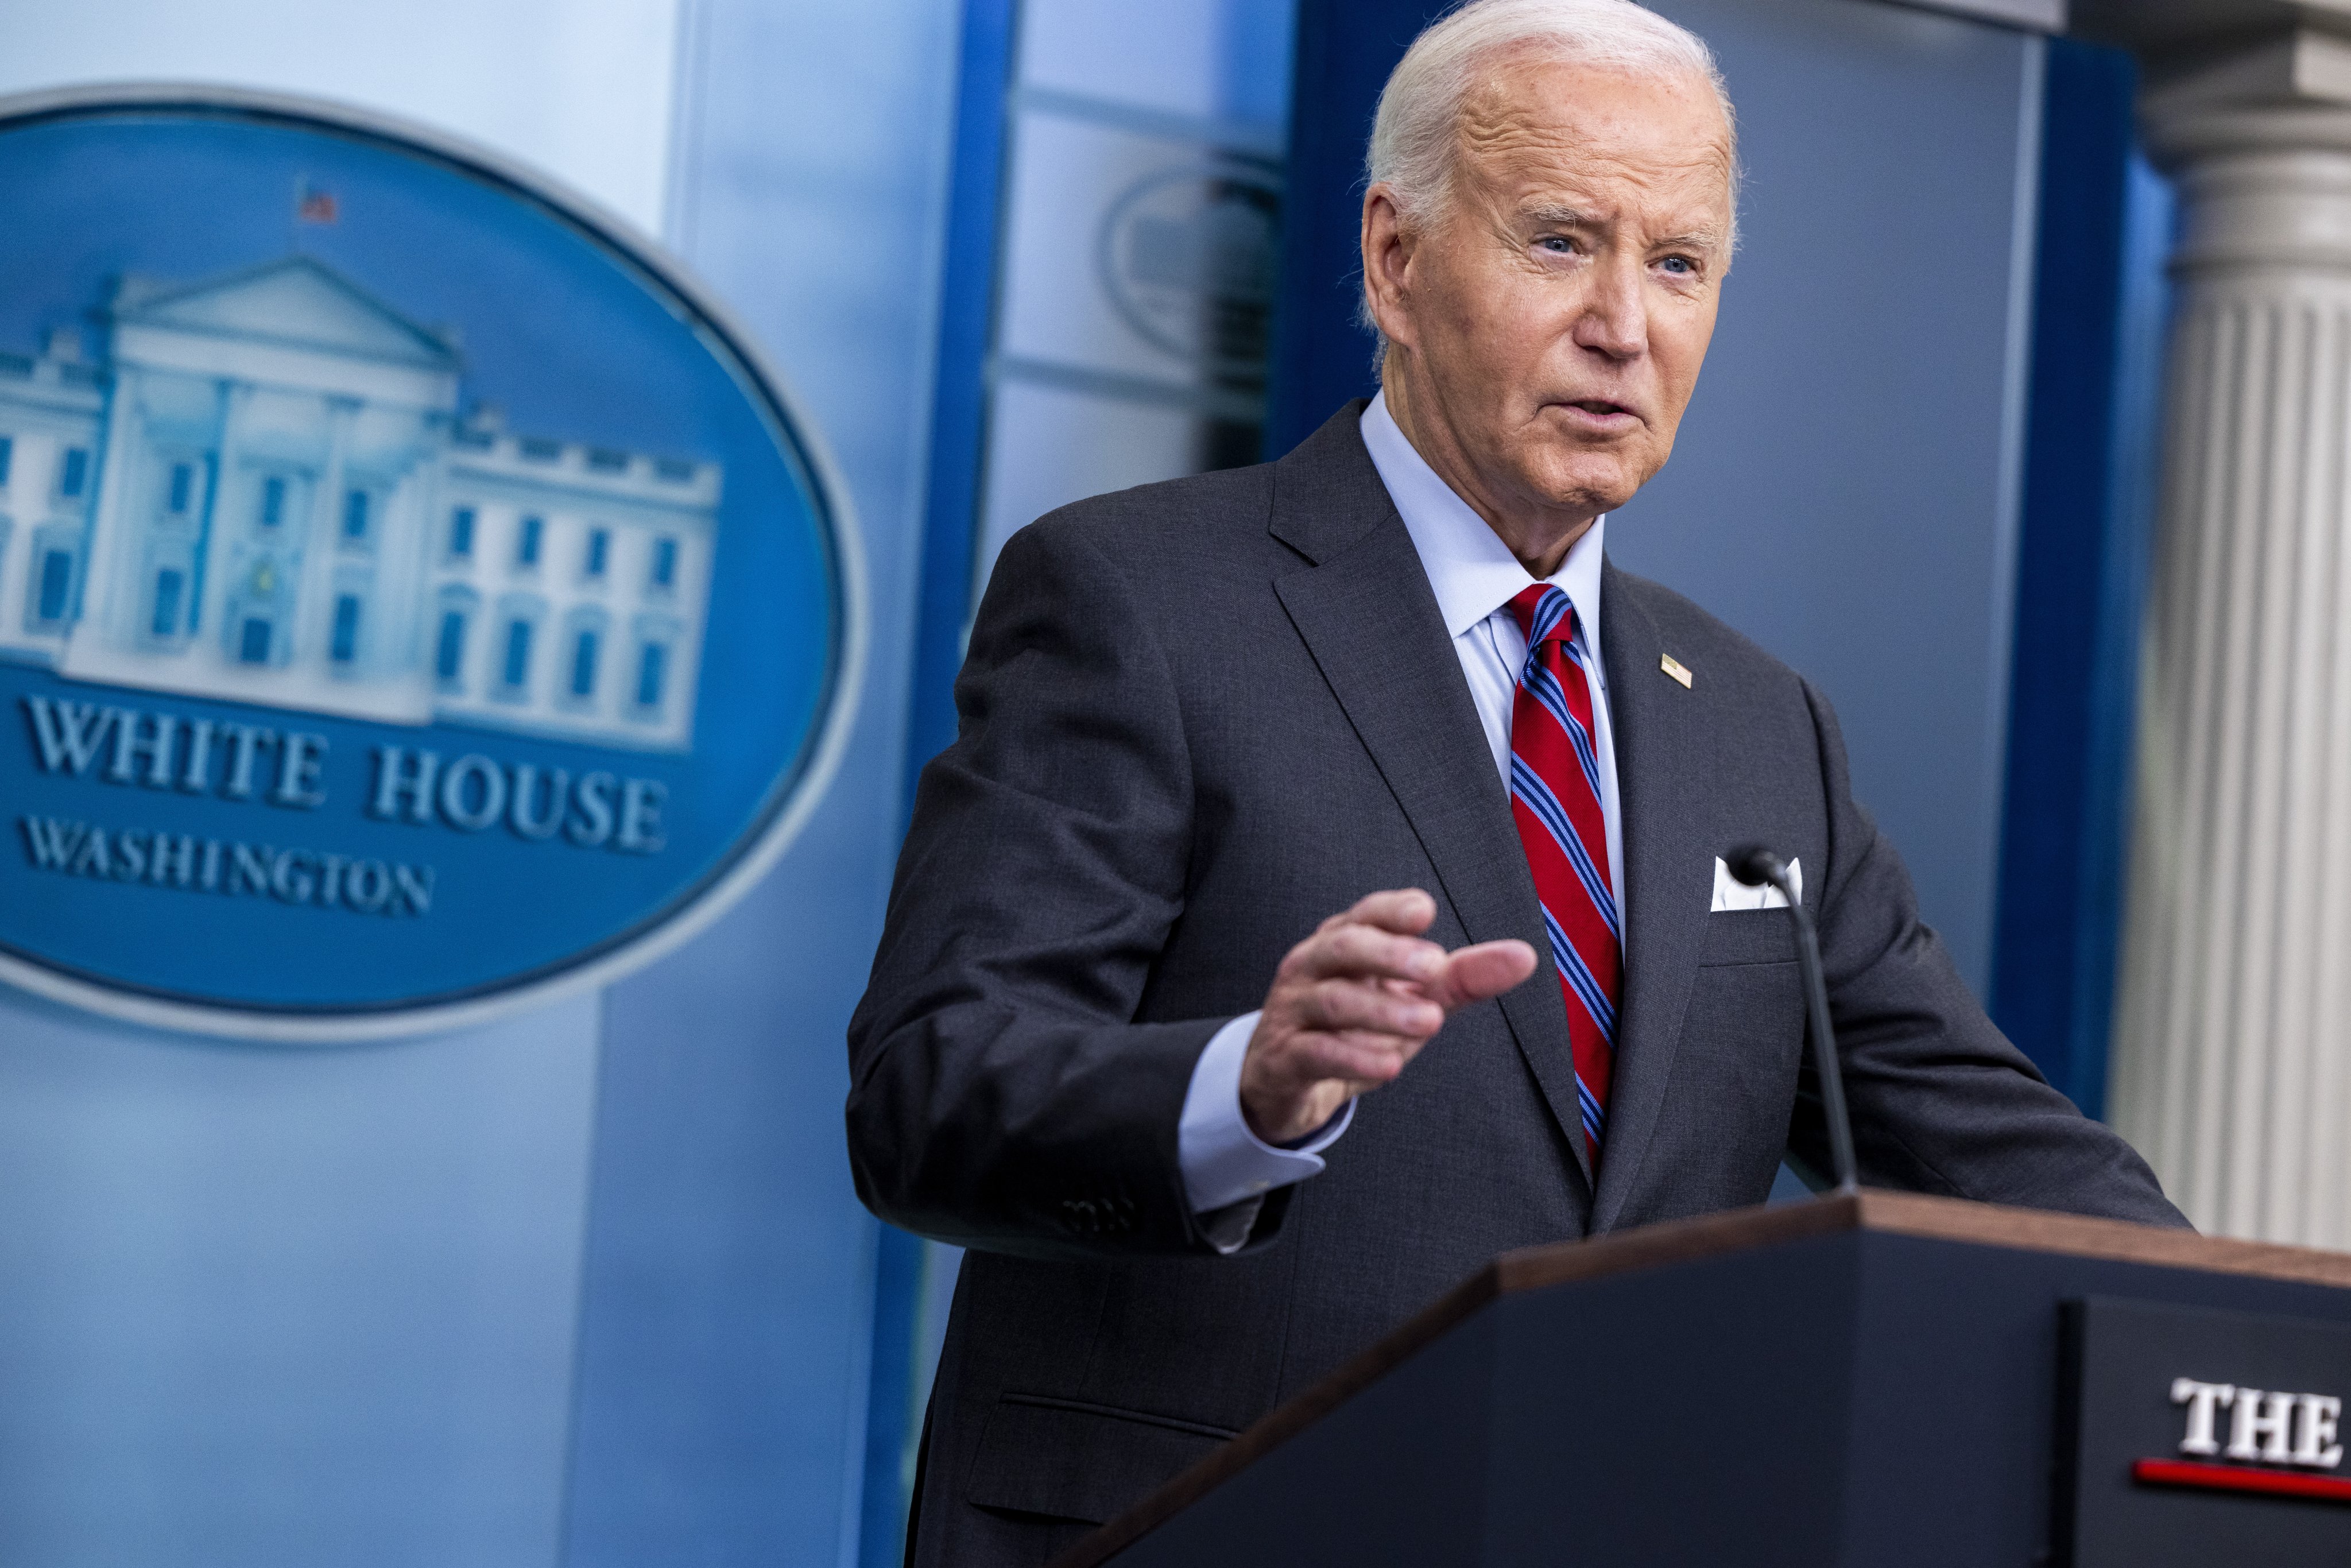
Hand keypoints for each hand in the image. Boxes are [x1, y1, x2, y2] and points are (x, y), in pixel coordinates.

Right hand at [1239, 889, 1537, 1143]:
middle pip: (1342, 946)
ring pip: (1331, 1000)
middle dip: (1388, 953)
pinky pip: (1314, 1052)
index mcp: (1343, 943)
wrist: (1288, 1082)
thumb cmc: (1353, 1027)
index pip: (1364, 914)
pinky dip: (1353, 1057)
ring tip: (1429, 1022)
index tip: (1425, 911)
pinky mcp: (1283, 1057)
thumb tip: (1524, 957)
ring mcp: (1293, 1012)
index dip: (1392, 910)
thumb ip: (1461, 978)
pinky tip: (1390, 1065)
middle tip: (1433, 966)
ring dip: (1382, 1010)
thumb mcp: (1411, 1000)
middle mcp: (1312, 968)